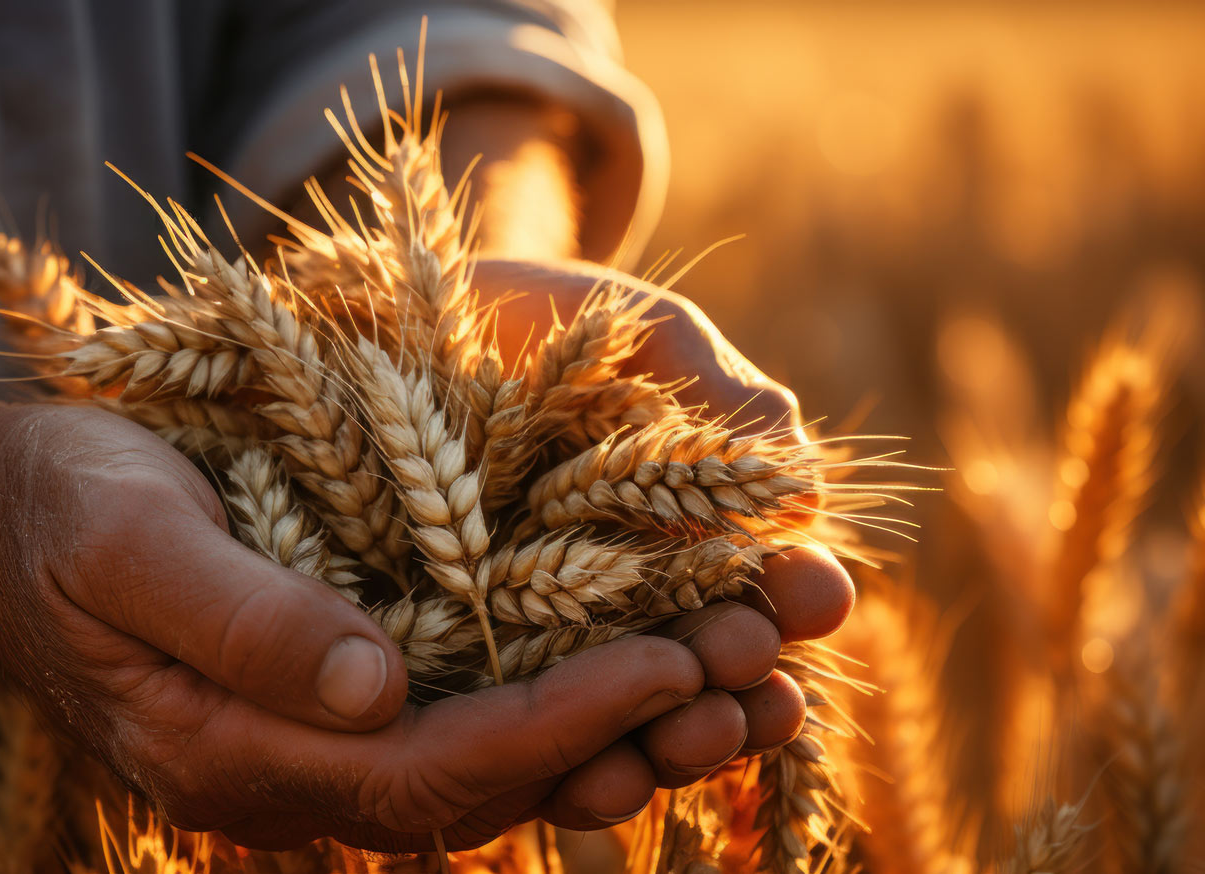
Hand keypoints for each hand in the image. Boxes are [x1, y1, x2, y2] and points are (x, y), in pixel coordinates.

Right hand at [0, 401, 817, 850]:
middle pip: (493, 789)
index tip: (668, 659)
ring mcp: (321, 752)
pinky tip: (652, 652)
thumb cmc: (53, 507)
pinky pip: (477, 725)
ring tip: (743, 668)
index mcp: (235, 758)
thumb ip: (238, 616)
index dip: (557, 724)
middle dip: (626, 735)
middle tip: (751, 665)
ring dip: (622, 729)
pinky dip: (570, 698)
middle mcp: (293, 782)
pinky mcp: (343, 708)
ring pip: (501, 770)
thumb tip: (377, 685)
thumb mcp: (126, 537)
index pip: (433, 770)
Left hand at [473, 257, 857, 806]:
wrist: (384, 310)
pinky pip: (523, 743)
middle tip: (748, 666)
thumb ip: (715, 390)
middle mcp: (630, 604)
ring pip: (627, 723)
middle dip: (739, 679)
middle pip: (706, 669)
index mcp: (690, 532)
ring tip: (690, 735)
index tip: (819, 592)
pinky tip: (591, 777)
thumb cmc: (531, 316)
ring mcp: (546, 646)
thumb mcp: (633, 332)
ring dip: (673, 743)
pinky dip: (565, 767)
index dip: (796, 595)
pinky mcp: (462, 678)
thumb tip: (806, 490)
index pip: (762, 584)